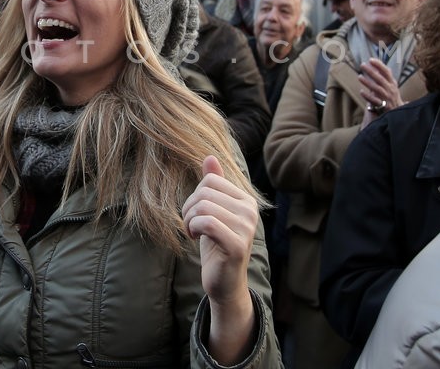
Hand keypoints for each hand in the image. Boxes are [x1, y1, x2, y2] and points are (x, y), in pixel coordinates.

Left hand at [182, 155, 257, 363]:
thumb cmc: (216, 244)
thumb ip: (214, 185)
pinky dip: (193, 228)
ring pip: (203, 207)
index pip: (211, 179)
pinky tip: (193, 238)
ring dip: (189, 220)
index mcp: (246, 200)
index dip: (195, 194)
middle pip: (205, 192)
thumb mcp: (213, 211)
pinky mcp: (237, 245)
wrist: (224, 282)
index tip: (195, 213)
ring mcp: (246, 228)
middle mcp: (250, 211)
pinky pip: (207, 223)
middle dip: (189, 208)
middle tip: (190, 225)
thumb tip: (209, 156)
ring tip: (192, 232)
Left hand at [358, 58, 403, 128]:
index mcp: (392, 83)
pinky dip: (368, 96)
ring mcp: (387, 98)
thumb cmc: (392, 96)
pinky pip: (375, 101)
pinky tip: (361, 92)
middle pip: (380, 79)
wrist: (398, 112)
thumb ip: (385, 77)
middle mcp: (391, 90)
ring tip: (359, 77)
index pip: (387, 72)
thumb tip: (377, 65)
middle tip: (362, 65)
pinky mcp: (384, 106)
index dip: (379, 65)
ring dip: (368, 82)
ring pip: (377, 89)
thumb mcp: (391, 86)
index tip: (371, 60)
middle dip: (371, 71)